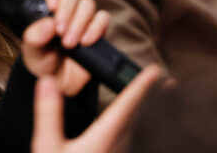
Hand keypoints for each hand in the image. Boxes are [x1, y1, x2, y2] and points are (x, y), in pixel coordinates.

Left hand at [21, 0, 109, 95]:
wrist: (60, 83)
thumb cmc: (43, 62)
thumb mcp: (31, 52)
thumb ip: (34, 37)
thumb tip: (47, 24)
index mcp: (45, 4)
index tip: (51, 7)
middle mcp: (65, 6)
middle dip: (66, 10)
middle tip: (59, 32)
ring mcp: (83, 16)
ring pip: (87, 3)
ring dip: (79, 22)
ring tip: (69, 43)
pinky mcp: (98, 28)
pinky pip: (103, 17)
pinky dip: (95, 28)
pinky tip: (85, 42)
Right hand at [31, 64, 161, 152]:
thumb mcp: (47, 147)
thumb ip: (49, 113)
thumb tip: (48, 83)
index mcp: (102, 139)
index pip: (126, 106)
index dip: (141, 86)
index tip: (155, 71)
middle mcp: (117, 149)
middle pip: (140, 119)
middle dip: (153, 98)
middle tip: (169, 83)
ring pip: (140, 133)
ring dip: (149, 115)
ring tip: (161, 103)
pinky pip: (134, 146)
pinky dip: (140, 133)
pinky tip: (139, 133)